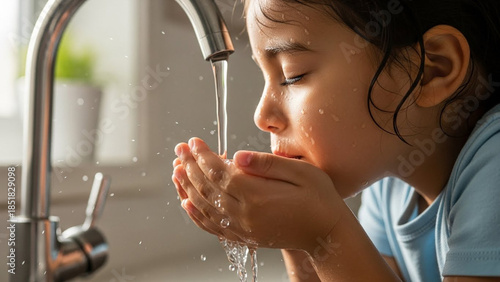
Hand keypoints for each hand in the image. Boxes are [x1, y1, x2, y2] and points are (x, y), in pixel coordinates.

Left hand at [172, 137, 343, 252]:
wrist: (327, 233)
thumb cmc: (319, 199)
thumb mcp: (301, 172)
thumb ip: (267, 164)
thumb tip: (237, 156)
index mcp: (257, 196)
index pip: (219, 172)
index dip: (203, 156)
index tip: (193, 142)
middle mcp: (245, 215)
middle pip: (207, 188)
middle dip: (190, 166)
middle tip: (180, 150)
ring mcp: (243, 228)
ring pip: (205, 207)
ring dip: (187, 188)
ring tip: (176, 171)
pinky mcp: (245, 237)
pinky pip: (212, 227)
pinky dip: (196, 215)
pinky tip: (187, 204)